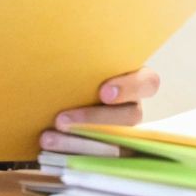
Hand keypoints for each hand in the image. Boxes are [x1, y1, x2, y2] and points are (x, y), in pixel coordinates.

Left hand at [40, 67, 161, 155]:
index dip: (129, 88)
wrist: (60, 97)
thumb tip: (51, 35)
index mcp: (135, 81)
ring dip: (78, 141)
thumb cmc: (75, 73)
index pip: (148, 83)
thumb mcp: (82, 63)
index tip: (103, 92)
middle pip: (130, 117)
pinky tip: (49, 150)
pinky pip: (98, 160)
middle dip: (94, 120)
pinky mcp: (108, 152)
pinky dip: (72, 155)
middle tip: (61, 120)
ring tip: (48, 138)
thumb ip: (79, 58)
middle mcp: (133, 108)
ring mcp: (124, 132)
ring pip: (113, 143)